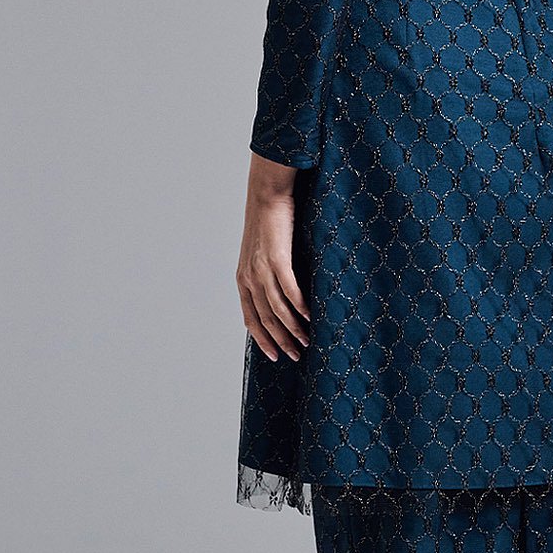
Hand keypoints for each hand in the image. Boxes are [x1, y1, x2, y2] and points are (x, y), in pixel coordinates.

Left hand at [236, 154, 310, 360]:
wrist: (266, 195)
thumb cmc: (268, 224)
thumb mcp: (261, 255)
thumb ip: (266, 276)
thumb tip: (281, 297)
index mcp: (243, 280)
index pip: (250, 319)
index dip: (262, 340)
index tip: (275, 357)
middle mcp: (249, 278)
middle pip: (265, 319)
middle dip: (281, 341)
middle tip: (298, 356)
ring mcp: (262, 269)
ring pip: (277, 309)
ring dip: (293, 328)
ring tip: (307, 340)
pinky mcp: (276, 258)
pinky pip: (289, 289)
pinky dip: (299, 306)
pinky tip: (309, 317)